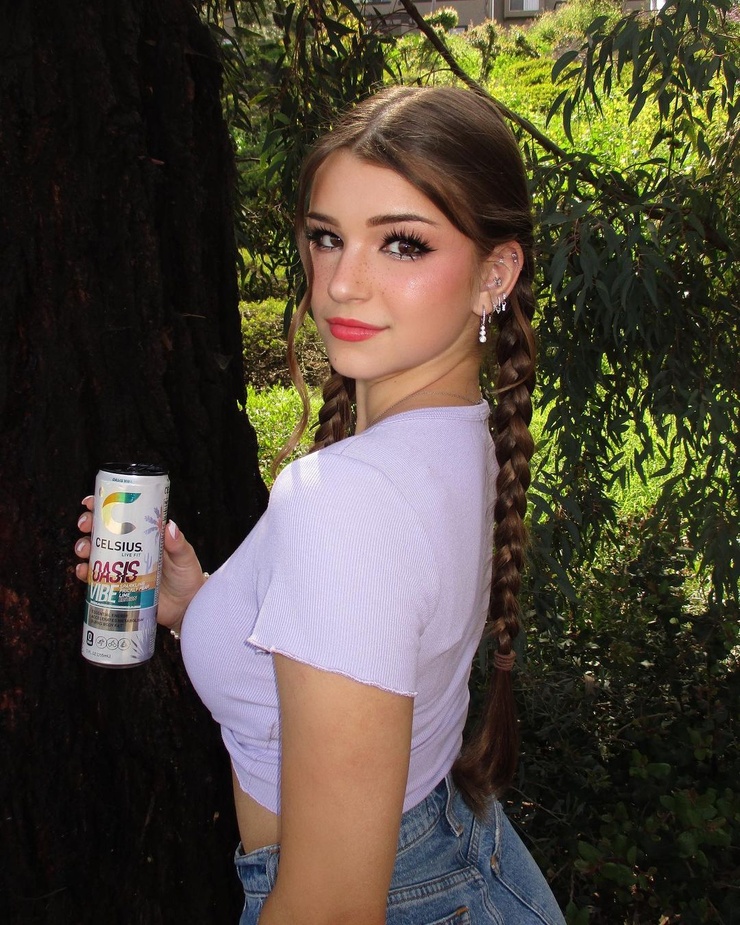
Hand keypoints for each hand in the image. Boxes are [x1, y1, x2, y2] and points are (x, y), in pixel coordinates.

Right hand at [75, 496, 206, 632]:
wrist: (186, 608)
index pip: (122, 516)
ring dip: (83, 547)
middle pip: (102, 532)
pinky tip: (82, 571)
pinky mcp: (116, 587)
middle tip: (85, 525)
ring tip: (83, 549)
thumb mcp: (185, 558)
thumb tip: (169, 526)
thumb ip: (179, 545)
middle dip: (89, 525)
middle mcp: (129, 549)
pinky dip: (85, 573)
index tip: (91, 502)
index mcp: (144, 536)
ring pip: (94, 553)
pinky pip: (95, 578)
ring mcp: (121, 568)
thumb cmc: (187, 578)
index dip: (104, 507)